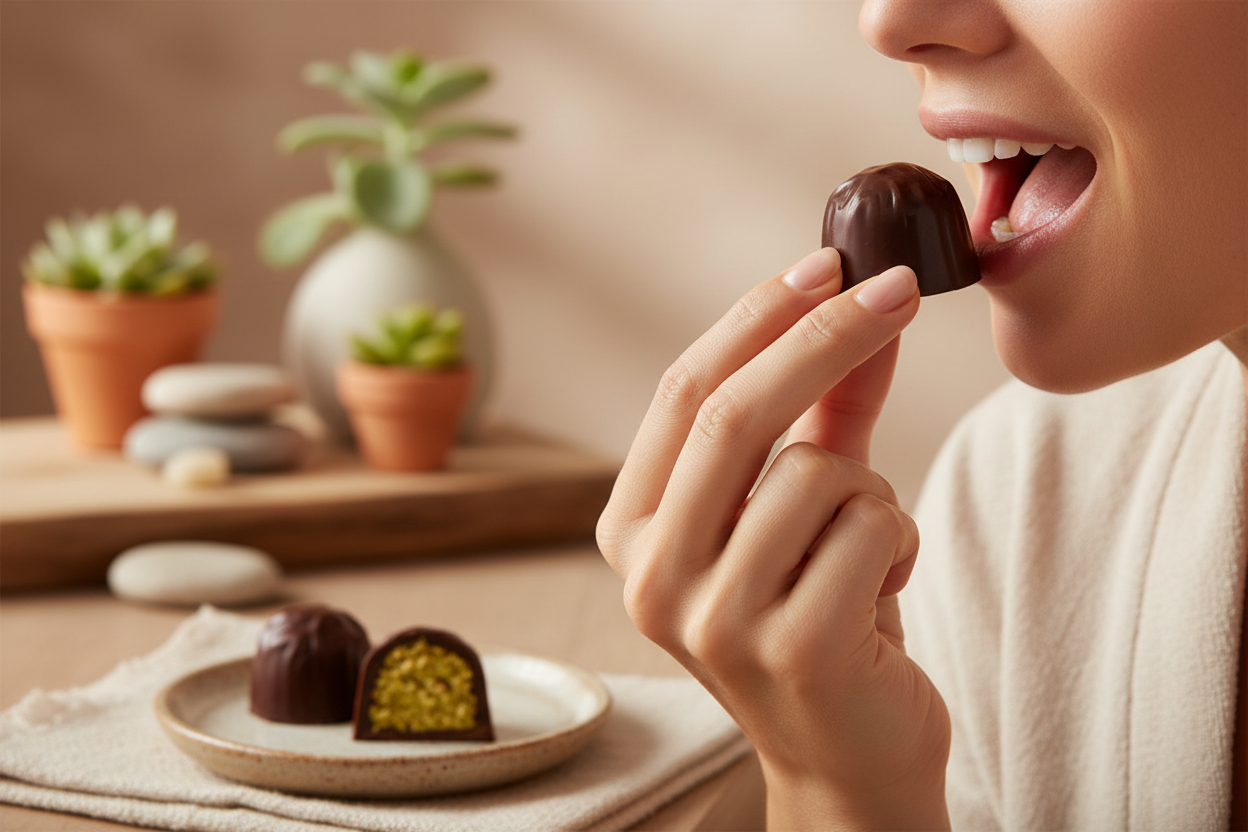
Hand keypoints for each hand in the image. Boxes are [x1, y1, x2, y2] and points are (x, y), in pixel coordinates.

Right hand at [597, 248, 949, 829]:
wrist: (849, 755)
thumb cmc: (821, 615)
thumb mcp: (805, 506)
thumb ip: (822, 410)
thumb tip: (858, 305)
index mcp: (633, 532)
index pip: (683, 394)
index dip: (758, 317)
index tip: (828, 262)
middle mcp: (652, 576)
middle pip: (733, 413)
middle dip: (823, 335)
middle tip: (894, 289)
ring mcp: (712, 619)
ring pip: (817, 472)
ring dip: (871, 492)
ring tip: (864, 550)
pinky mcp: (790, 650)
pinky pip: (870, 526)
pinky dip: (899, 539)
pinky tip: (880, 591)